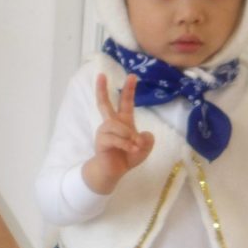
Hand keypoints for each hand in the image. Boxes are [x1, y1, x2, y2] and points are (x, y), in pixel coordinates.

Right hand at [81, 74, 153, 193]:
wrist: (113, 172)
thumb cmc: (127, 157)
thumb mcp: (144, 148)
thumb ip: (147, 140)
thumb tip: (142, 135)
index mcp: (123, 122)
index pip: (125, 102)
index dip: (129, 89)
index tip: (132, 75)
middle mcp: (111, 124)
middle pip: (104, 104)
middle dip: (102, 89)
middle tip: (101, 75)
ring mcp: (104, 132)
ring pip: (115, 125)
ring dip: (128, 135)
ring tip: (135, 145)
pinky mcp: (101, 142)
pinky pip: (113, 138)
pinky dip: (125, 144)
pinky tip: (131, 149)